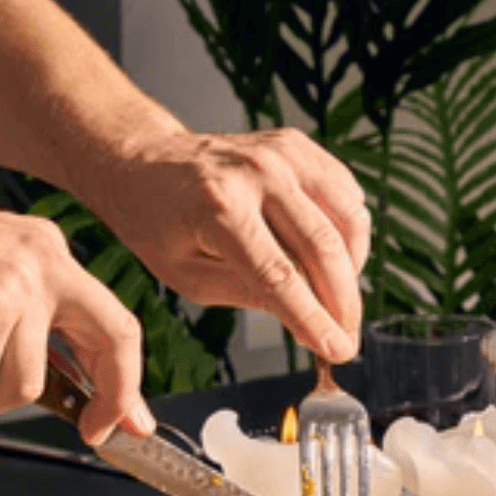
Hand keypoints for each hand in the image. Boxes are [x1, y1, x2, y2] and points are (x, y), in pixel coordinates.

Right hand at [0, 198, 153, 444]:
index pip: (111, 320)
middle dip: (112, 397)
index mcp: (47, 253)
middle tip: (94, 433)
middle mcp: (44, 262)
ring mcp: (17, 285)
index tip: (126, 418)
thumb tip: (71, 390)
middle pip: (112, 340)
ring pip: (26, 385)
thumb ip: (31, 327)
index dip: (125, 377)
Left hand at [95, 127, 371, 360]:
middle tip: (346, 338)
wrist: (143, 164)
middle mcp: (257, 174)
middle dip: (343, 303)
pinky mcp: (296, 145)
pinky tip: (334, 261)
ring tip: (337, 303)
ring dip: (352, 269)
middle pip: (323, 247)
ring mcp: (281, 153)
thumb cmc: (156, 224)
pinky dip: (349, 233)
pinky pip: (345, 193)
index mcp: (220, 209)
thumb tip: (305, 318)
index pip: (281, 276)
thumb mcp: (187, 276)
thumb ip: (246, 294)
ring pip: (347, 218)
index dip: (314, 318)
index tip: (337, 350)